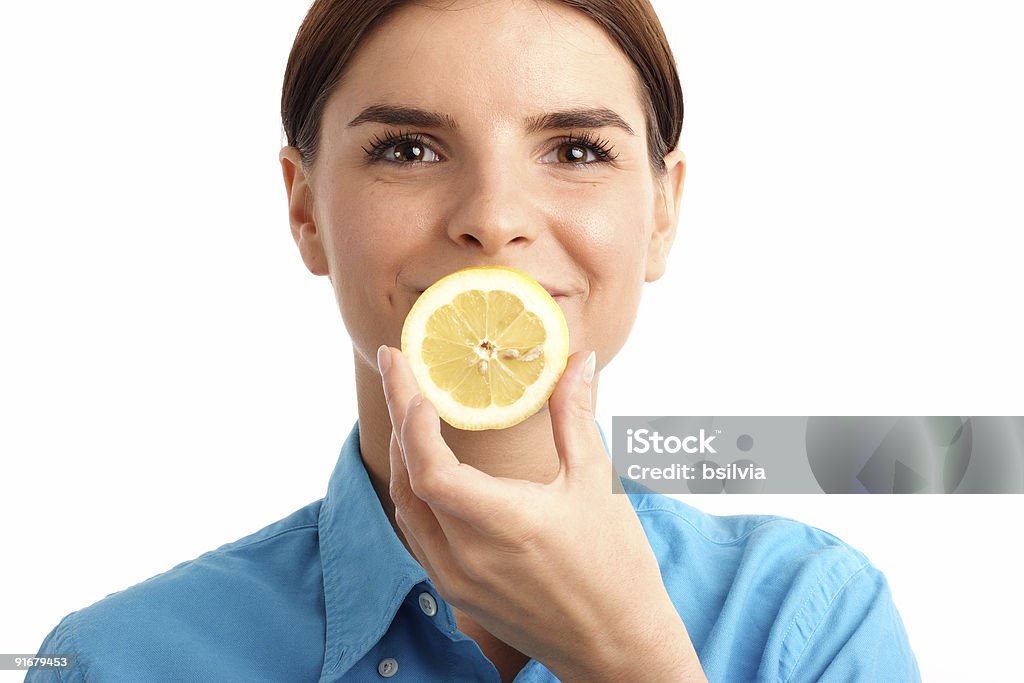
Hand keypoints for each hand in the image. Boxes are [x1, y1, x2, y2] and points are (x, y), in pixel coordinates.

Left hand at [378, 345, 705, 681]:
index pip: (431, 471)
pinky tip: (423, 465)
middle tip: (397, 366)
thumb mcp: (599, 482)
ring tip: (408, 406)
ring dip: (402, 453)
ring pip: (406, 507)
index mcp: (505, 525)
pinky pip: (416, 534)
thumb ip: (577, 415)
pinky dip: (413, 492)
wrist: (616, 646)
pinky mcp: (457, 592)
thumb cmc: (616, 564)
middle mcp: (468, 556)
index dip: (412, 421)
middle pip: (409, 479)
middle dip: (399, 415)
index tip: (411, 377)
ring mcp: (457, 578)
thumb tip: (580, 358)